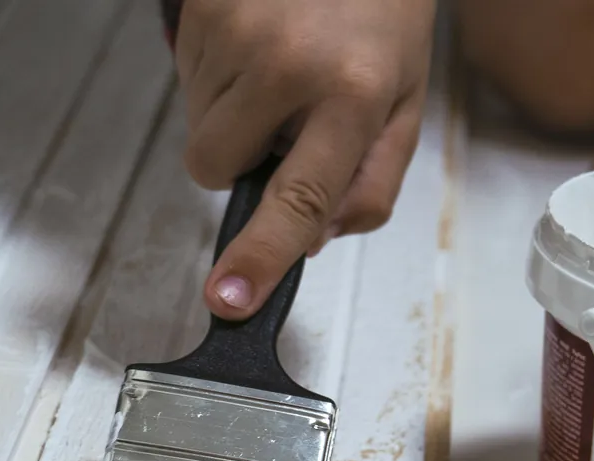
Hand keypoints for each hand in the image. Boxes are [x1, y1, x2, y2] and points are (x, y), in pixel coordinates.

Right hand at [175, 0, 435, 318]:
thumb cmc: (383, 15)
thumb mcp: (407, 100)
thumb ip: (372, 182)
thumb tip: (315, 241)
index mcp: (353, 93)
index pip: (300, 200)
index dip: (260, 257)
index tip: (228, 298)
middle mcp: (287, 63)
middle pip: (215, 169)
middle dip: (238, 163)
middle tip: (285, 117)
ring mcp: (234, 31)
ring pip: (197, 126)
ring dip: (231, 113)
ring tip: (278, 64)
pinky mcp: (200, 9)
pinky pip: (185, 78)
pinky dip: (218, 76)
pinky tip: (257, 40)